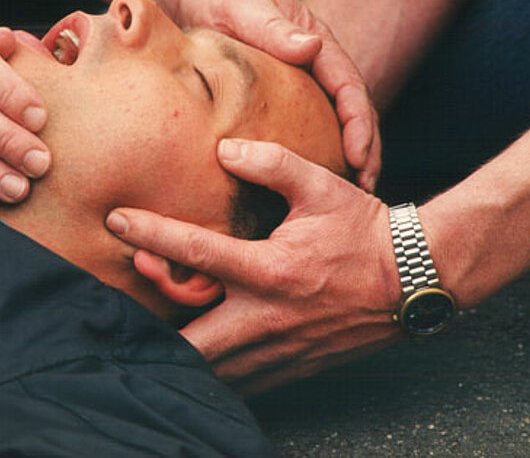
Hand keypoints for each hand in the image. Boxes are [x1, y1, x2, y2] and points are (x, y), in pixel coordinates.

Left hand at [106, 138, 401, 394]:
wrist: (413, 280)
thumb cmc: (364, 230)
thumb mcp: (321, 185)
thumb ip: (271, 163)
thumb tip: (225, 149)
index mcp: (270, 269)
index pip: (194, 252)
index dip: (149, 234)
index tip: (116, 220)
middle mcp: (267, 317)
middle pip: (188, 340)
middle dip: (149, 329)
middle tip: (120, 307)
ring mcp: (278, 349)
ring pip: (210, 368)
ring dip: (177, 351)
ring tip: (148, 330)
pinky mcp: (291, 367)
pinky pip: (239, 379)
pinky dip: (211, 367)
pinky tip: (198, 349)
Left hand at [151, 0, 380, 190]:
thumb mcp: (242, 7)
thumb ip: (272, 27)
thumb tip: (311, 47)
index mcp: (317, 40)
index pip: (348, 84)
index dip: (358, 121)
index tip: (359, 155)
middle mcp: (316, 61)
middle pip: (352, 108)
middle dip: (364, 148)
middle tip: (365, 189)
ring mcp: (303, 78)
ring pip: (334, 120)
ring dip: (346, 155)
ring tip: (347, 194)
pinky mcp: (285, 93)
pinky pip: (308, 124)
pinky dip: (316, 151)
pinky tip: (309, 181)